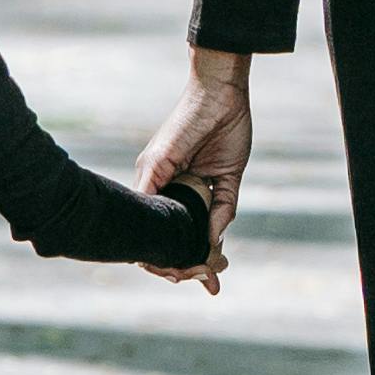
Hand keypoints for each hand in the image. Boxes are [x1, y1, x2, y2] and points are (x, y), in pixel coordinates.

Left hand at [137, 52, 251, 292]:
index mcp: (176, 186)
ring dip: (165, 255)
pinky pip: (147, 205)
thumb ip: (222, 209)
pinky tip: (169, 251)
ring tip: (184, 275)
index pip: (172, 228)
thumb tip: (214, 243)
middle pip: (157, 233)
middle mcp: (158, 183)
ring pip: (148, 225)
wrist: (222, 92)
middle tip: (202, 282)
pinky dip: (157, 232)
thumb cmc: (226, 127)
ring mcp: (152, 175)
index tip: (203, 276)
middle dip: (175, 265)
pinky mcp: (153, 165)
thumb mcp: (228, 177)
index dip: (183, 255)